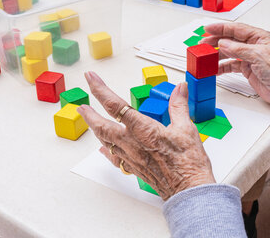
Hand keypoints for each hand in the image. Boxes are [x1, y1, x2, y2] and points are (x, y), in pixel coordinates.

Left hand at [77, 71, 214, 199]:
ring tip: (89, 120)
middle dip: (89, 114)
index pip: (115, 105)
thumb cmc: (188, 163)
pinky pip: (113, 157)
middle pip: (102, 126)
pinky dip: (105, 150)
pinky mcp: (134, 167)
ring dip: (95, 129)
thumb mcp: (186, 128)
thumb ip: (179, 106)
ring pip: (105, 141)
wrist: (188, 190)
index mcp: (142, 129)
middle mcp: (132, 143)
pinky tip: (102, 149)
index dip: (100, 90)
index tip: (91, 79)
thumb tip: (179, 89)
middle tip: (80, 105)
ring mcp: (130, 157)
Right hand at [202, 23, 269, 127]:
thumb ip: (238, 49)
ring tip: (206, 57)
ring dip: (217, 55)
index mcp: (260, 37)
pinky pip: (231, 65)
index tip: (208, 28)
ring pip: (229, 53)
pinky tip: (214, 69)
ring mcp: (250, 57)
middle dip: (216, 41)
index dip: (221, 28)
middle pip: (231, 40)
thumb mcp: (257, 56)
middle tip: (203, 44)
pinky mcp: (248, 69)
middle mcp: (254, 46)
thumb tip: (223, 43)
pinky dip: (222, 67)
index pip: (237, 29)